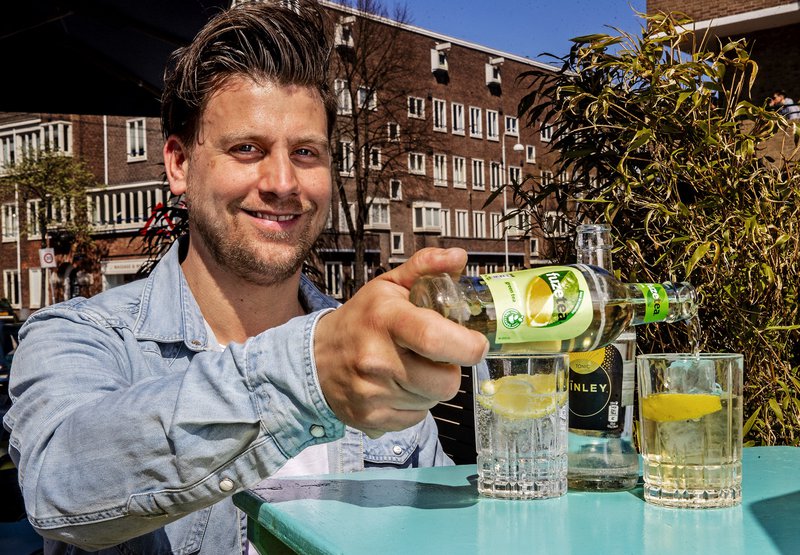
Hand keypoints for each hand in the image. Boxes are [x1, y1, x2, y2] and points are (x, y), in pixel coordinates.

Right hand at [314, 248, 488, 437]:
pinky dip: (415, 404)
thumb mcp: (388, 286)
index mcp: (385, 319)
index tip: (476, 344)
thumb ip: (425, 267)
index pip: (435, 339)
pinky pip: (417, 417)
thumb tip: (458, 257)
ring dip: (431, 387)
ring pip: (434, 401)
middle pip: (446, 381)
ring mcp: (372, 392)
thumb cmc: (360, 321)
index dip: (467, 346)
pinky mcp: (371, 418)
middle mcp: (376, 358)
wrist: (316, 358)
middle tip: (434, 356)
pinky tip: (399, 386)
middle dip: (450, 369)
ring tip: (411, 369)